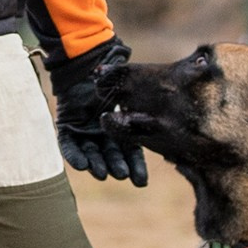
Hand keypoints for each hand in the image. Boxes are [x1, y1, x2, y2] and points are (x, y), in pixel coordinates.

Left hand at [48, 39, 146, 185]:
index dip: (135, 167)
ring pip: (92, 154)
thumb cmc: (113, 75)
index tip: (141, 182)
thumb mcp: (131, 88)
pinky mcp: (67, 129)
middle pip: (111, 156)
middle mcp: (104, 135)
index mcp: (123, 128)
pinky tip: (82, 165)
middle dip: (117, 166)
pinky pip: (69, 147)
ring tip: (102, 174)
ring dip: (97, 165)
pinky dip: (75, 156)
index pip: (131, 153)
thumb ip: (145, 100)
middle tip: (122, 175)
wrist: (85, 65)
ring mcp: (85, 133)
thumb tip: (180, 98)